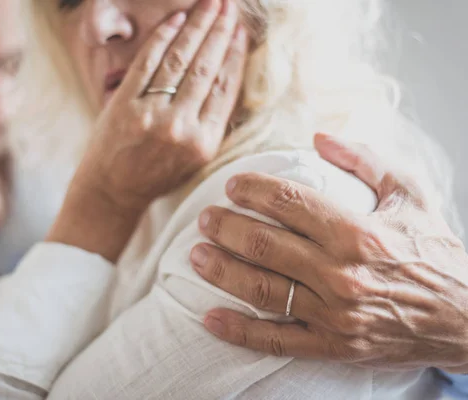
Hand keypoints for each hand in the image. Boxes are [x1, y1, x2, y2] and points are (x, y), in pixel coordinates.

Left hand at [48, 0, 248, 261]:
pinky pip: (147, 62)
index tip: (239, 31)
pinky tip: (176, 19)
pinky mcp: (124, 104)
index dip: (234, 54)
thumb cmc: (155, 176)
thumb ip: (211, 123)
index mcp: (204, 143)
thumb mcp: (194, 160)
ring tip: (208, 3)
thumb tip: (227, 76)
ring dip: (196, 26)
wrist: (112, 192)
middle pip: (206, 68)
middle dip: (218, 30)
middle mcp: (181, 127)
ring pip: (180, 60)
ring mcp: (151, 114)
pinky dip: (162, 37)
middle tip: (227, 4)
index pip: (225, 88)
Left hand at [190, 133, 467, 371]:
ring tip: (195, 255)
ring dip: (221, 271)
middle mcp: (341, 273)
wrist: (464, 318)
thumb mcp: (410, 194)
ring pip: (262, 289)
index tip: (231, 185)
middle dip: (227, 228)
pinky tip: (209, 318)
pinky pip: (276, 340)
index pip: (289, 203)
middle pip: (265, 245)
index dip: (253, 191)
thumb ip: (365, 160)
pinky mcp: (332, 345)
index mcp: (359, 232)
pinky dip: (240, 331)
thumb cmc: (434, 250)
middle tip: (205, 218)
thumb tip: (318, 136)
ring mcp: (333, 314)